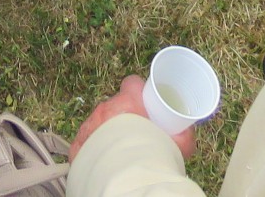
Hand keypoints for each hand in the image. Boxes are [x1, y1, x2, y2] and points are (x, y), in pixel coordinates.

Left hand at [70, 76, 197, 160]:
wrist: (125, 180)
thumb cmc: (150, 159)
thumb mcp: (176, 146)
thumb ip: (183, 135)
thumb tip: (186, 130)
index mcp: (128, 102)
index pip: (132, 83)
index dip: (138, 91)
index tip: (144, 101)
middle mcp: (105, 109)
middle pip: (115, 105)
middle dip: (124, 114)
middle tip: (136, 129)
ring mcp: (89, 125)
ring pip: (99, 122)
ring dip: (107, 130)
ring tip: (119, 147)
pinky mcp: (78, 144)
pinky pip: (86, 140)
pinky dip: (94, 146)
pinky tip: (101, 157)